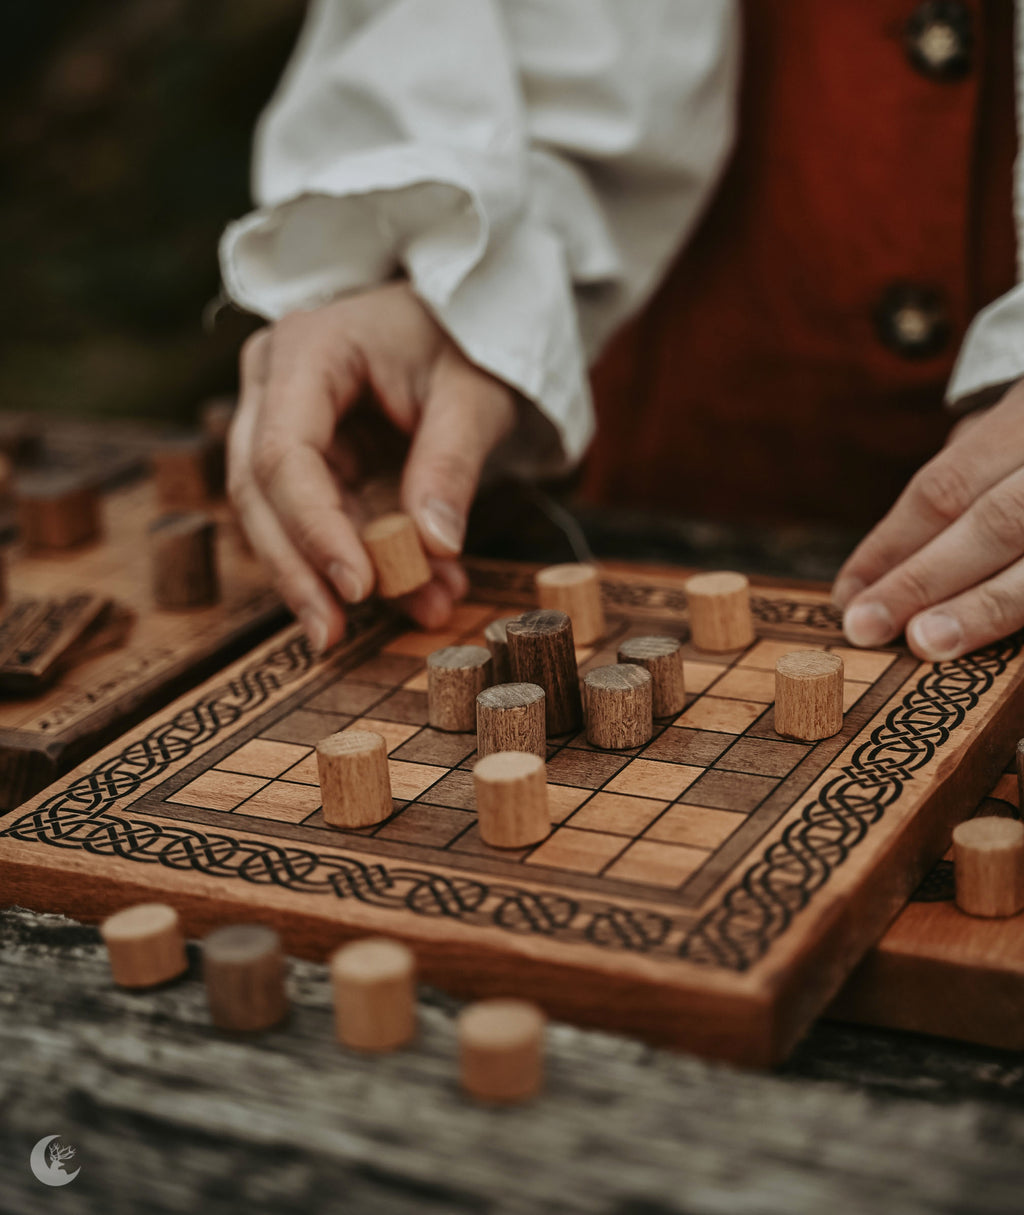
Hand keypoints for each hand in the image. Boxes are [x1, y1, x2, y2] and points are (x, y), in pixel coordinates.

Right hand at [229, 282, 515, 650]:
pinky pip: (320, 520)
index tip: (358, 587)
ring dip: (333, 576)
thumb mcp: (474, 392)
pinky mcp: (307, 456)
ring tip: (411, 611)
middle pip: (259, 492)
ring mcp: (282, 420)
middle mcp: (273, 383)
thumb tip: (432, 547)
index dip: (314, 529)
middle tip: (335, 636)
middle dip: (299, 570)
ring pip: (278, 516)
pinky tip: (415, 592)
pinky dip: (362, 560)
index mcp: (306, 348)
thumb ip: (450, 464)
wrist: (461, 313)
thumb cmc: (466, 333)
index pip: (283, 454)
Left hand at [832, 379, 1023, 659]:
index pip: (946, 486)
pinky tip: (1002, 653)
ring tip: (927, 642)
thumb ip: (966, 473)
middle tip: (867, 626)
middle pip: (996, 522)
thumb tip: (887, 559)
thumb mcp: (1014, 424)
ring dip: (985, 606)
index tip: (847, 594)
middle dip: (925, 579)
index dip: (891, 544)